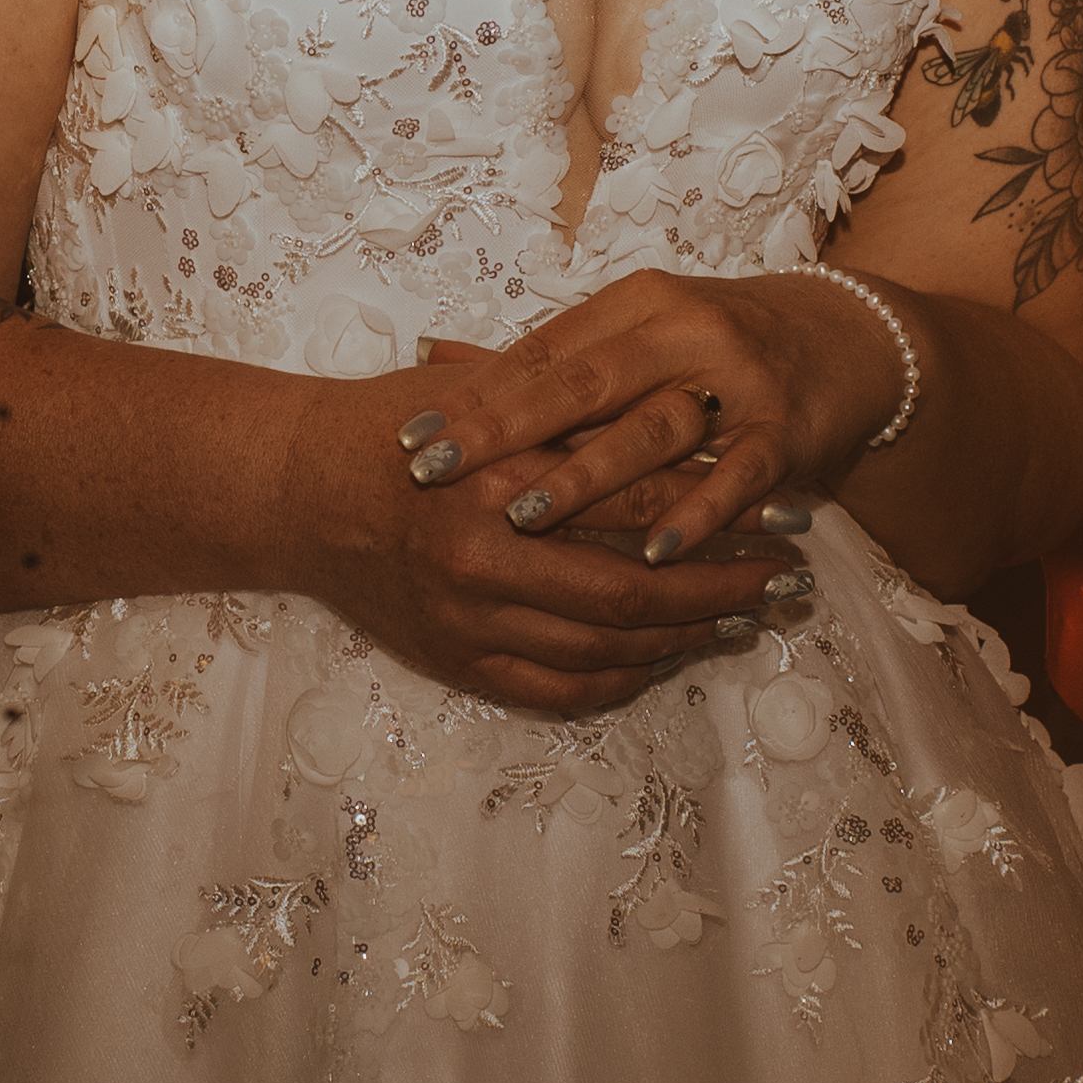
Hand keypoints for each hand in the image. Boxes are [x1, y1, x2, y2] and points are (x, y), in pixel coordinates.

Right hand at [275, 353, 784, 718]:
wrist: (293, 492)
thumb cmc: (390, 427)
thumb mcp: (481, 394)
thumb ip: (573, 406)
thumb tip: (688, 401)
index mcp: (502, 479)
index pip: (640, 499)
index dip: (725, 508)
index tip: (788, 509)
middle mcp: (486, 559)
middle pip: (638, 590)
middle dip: (726, 587)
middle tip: (788, 579)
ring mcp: (470, 620)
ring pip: (606, 648)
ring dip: (687, 638)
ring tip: (746, 620)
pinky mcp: (455, 661)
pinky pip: (559, 688)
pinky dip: (623, 680)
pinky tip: (666, 659)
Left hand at [445, 271, 880, 571]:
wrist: (847, 337)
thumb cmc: (717, 347)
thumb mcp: (633, 334)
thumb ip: (543, 357)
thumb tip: (432, 358)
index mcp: (635, 304)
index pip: (541, 352)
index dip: (473, 396)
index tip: (409, 437)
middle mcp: (683, 330)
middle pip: (583, 383)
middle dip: (505, 431)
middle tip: (438, 472)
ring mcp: (739, 378)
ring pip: (654, 428)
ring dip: (588, 476)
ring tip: (523, 513)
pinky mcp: (788, 427)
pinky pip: (739, 473)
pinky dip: (698, 512)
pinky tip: (654, 552)